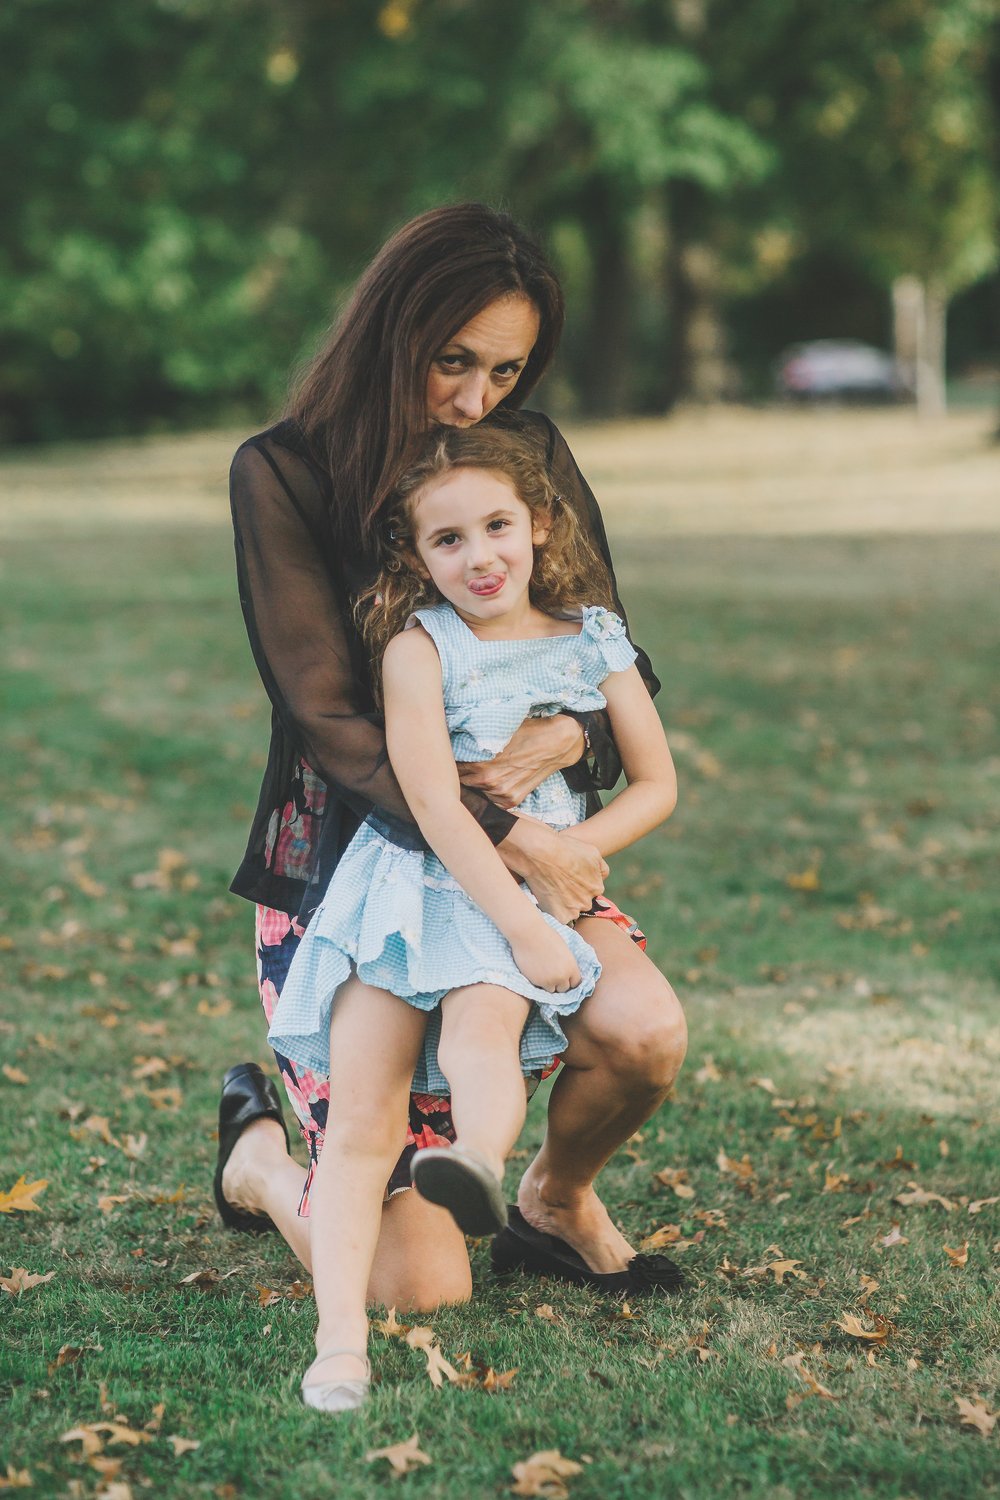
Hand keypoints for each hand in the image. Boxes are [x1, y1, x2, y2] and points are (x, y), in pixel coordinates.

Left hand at [457, 715, 584, 808]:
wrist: (556, 743)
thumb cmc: (526, 731)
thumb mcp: (496, 731)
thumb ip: (474, 740)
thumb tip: (453, 739)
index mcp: (481, 763)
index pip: (453, 767)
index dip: (449, 760)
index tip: (447, 756)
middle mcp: (489, 782)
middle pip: (460, 782)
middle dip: (458, 774)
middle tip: (456, 766)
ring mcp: (501, 794)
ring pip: (475, 792)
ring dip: (472, 784)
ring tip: (475, 773)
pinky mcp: (511, 801)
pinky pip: (491, 801)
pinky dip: (487, 793)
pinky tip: (490, 781)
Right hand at [498, 818, 607, 924]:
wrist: (541, 853)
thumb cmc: (565, 849)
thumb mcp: (592, 852)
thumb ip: (602, 869)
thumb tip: (602, 878)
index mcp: (597, 887)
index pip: (591, 892)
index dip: (579, 885)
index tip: (569, 879)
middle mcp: (588, 901)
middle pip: (581, 903)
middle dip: (573, 896)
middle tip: (559, 885)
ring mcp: (574, 910)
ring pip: (571, 911)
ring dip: (564, 905)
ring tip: (551, 890)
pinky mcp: (561, 916)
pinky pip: (560, 918)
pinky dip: (554, 911)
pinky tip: (547, 897)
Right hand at [510, 917, 582, 992]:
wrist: (528, 933)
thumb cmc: (546, 936)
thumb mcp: (563, 950)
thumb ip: (567, 963)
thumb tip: (567, 972)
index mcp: (572, 966)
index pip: (576, 982)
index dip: (570, 980)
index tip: (564, 977)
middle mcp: (563, 976)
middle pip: (564, 988)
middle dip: (560, 983)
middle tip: (552, 975)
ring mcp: (550, 980)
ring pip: (553, 990)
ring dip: (550, 984)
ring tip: (544, 974)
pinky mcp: (537, 982)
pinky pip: (542, 988)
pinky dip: (540, 983)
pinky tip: (536, 973)